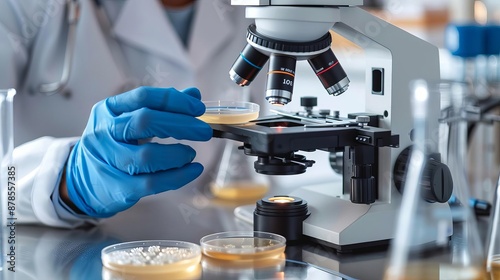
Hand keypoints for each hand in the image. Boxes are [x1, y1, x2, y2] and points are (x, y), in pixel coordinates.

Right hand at [64, 87, 211, 217]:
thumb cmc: (113, 146)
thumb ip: (162, 108)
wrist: (81, 181)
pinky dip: (178, 176)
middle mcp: (104, 132)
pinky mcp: (117, 187)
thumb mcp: (129, 121)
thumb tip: (194, 95)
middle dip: (181, 124)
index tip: (198, 108)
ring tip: (191, 154)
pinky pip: (152, 182)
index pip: (143, 97)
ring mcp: (108, 161)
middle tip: (204, 131)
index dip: (174, 100)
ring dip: (177, 154)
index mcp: (108, 110)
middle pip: (145, 122)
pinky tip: (192, 170)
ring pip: (147, 157)